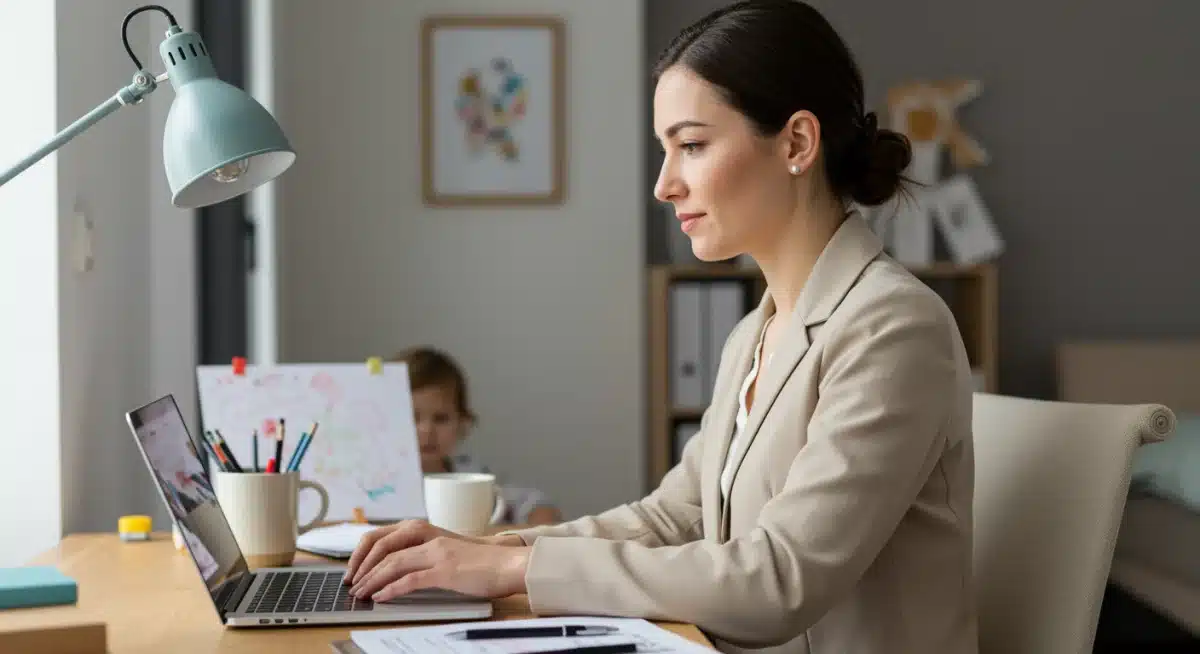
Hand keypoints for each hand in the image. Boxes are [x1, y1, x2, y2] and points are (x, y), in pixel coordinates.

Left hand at [343, 520, 530, 601]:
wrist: (509, 563)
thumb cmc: (480, 561)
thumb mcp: (446, 551)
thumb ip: (424, 554)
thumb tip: (397, 570)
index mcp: (425, 530)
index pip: (381, 536)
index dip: (362, 553)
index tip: (353, 569)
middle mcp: (428, 537)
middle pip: (383, 548)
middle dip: (362, 567)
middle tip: (352, 584)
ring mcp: (436, 553)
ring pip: (393, 563)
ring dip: (372, 580)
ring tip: (362, 593)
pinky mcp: (445, 570)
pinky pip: (410, 579)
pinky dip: (391, 589)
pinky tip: (382, 597)